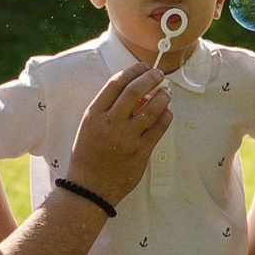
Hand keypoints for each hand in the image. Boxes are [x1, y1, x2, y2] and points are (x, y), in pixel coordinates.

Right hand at [66, 55, 172, 204]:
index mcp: (94, 115)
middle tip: (158, 74)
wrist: (90, 187)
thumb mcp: (89, 126)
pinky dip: (165, 116)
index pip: (115, 84)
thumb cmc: (88, 155)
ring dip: (162, 96)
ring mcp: (127, 138)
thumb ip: (108, 109)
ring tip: (166, 92)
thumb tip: (133, 90)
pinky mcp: (141, 152)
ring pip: (152, 108)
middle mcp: (110, 124)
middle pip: (135, 91)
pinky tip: (166, 113)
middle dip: (150, 78)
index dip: (132, 71)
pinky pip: (159, 128)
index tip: (141, 67)